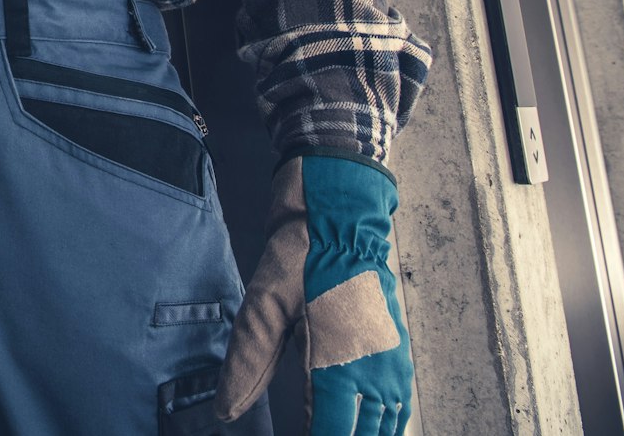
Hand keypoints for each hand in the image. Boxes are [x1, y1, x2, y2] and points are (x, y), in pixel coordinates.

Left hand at [217, 154, 413, 434]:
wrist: (343, 210)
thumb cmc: (303, 253)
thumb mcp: (265, 303)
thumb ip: (248, 361)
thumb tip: (224, 410)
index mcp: (340, 363)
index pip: (331, 431)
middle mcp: (375, 369)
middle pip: (363, 434)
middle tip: (307, 435)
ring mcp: (393, 361)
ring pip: (386, 426)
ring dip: (363, 434)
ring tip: (330, 430)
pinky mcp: (398, 349)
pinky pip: (399, 405)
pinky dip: (383, 423)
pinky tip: (363, 424)